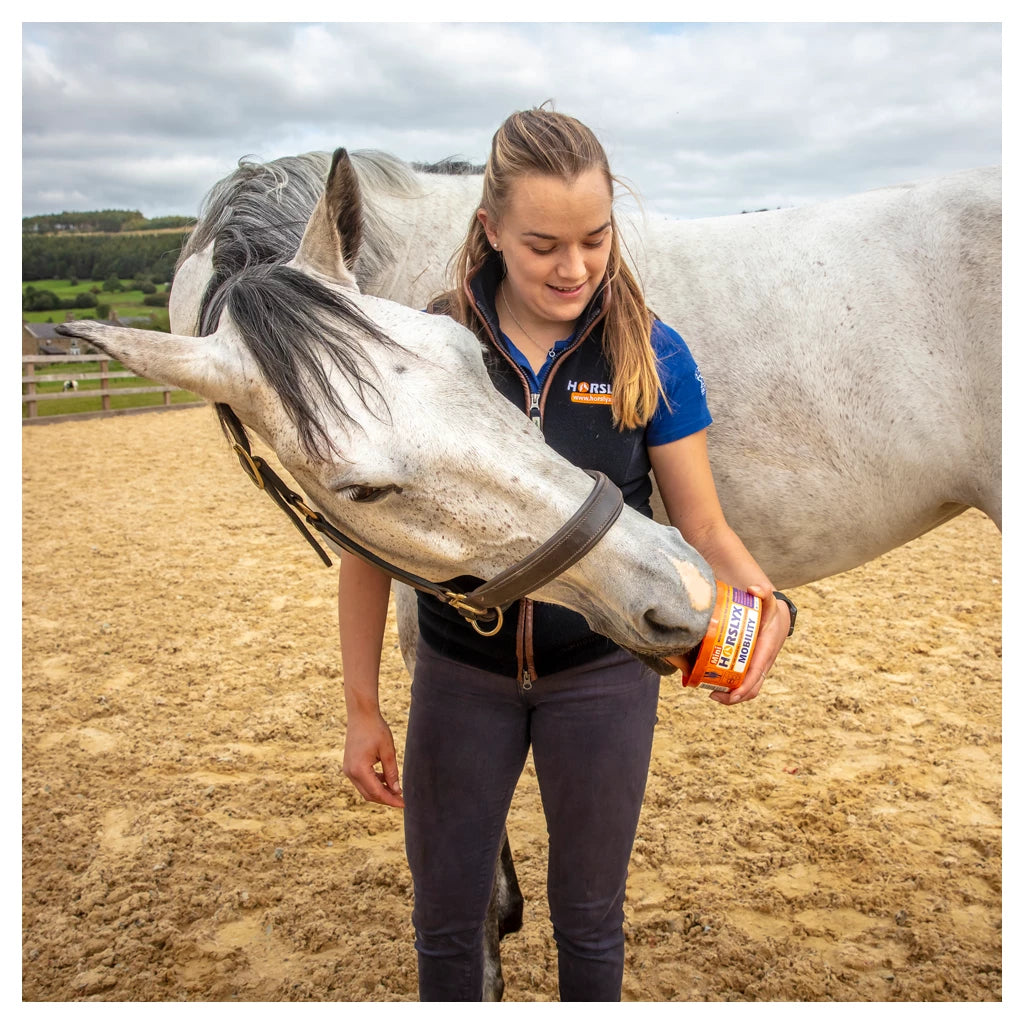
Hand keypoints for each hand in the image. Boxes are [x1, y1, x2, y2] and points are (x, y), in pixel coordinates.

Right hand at [342, 709, 404, 807]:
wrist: (361, 714)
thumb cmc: (376, 729)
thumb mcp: (388, 751)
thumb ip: (392, 772)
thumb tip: (396, 790)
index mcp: (359, 769)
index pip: (376, 792)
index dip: (390, 800)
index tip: (403, 804)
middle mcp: (350, 772)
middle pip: (369, 794)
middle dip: (386, 798)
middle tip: (401, 799)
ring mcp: (348, 769)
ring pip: (365, 789)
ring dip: (380, 791)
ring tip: (396, 790)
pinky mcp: (349, 765)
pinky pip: (362, 780)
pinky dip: (374, 783)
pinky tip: (386, 779)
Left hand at [707, 583, 787, 705]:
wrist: (775, 617)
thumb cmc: (769, 610)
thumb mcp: (767, 601)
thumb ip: (763, 592)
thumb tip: (754, 589)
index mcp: (766, 651)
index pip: (756, 675)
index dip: (744, 687)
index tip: (731, 694)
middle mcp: (762, 663)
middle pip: (751, 688)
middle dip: (734, 696)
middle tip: (712, 694)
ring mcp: (756, 667)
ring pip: (746, 688)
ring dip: (729, 694)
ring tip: (710, 691)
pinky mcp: (749, 667)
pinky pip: (741, 682)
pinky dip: (729, 686)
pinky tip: (712, 682)